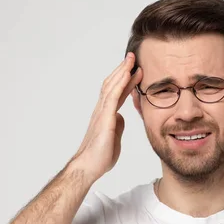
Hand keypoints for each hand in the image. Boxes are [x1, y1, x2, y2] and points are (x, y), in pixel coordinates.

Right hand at [71, 52, 142, 180]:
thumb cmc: (99, 156)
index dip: (125, 81)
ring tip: (131, 59)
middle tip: (133, 57)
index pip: (117, 93)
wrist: (89, 166)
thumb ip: (117, 125)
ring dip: (122, 71)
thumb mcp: (114, 137)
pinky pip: (113, 96)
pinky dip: (120, 83)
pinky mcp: (104, 118)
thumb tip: (121, 117)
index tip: (135, 71)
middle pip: (112, 84)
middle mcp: (102, 110)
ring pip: (111, 86)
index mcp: (106, 114)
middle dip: (123, 69)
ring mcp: (102, 112)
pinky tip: (127, 73)